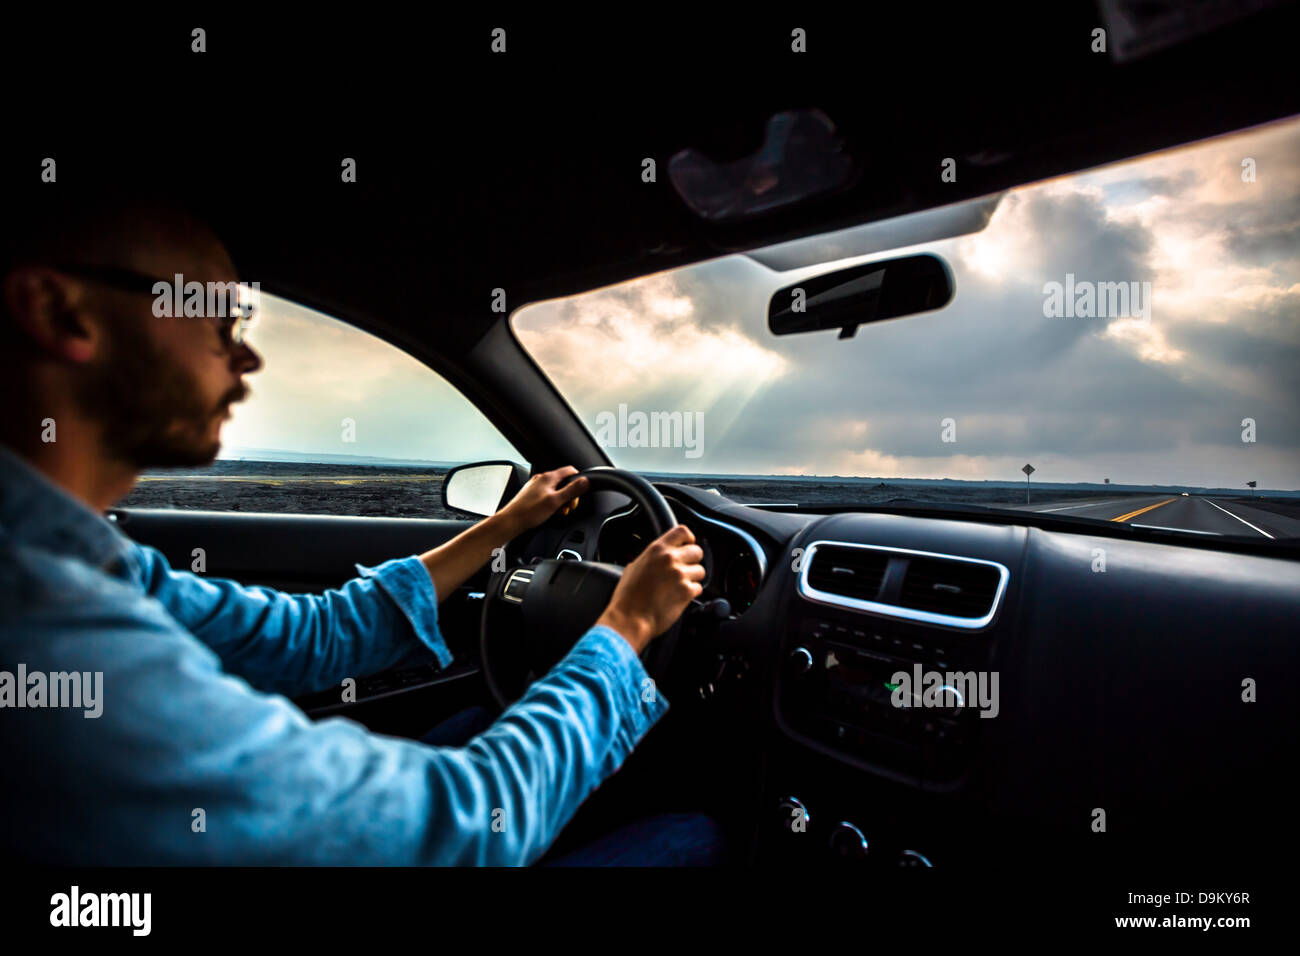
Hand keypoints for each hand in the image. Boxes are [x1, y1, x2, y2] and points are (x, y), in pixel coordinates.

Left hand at [498, 466, 588, 533]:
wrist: (511, 521)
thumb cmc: (529, 512)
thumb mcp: (556, 501)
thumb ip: (572, 490)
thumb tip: (585, 481)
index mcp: (548, 477)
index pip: (570, 471)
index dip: (579, 480)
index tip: (581, 491)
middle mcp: (541, 479)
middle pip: (564, 482)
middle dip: (570, 494)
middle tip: (569, 506)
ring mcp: (536, 487)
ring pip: (556, 490)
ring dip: (561, 500)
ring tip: (559, 511)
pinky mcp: (532, 495)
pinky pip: (548, 495)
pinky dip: (553, 503)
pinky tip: (550, 512)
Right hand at [595, 524, 704, 653]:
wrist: (629, 618)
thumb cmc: (627, 597)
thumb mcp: (634, 567)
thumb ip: (651, 557)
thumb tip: (659, 556)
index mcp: (657, 549)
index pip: (683, 531)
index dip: (689, 538)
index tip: (688, 545)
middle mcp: (670, 559)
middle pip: (697, 551)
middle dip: (693, 561)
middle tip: (684, 570)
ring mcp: (680, 575)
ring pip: (701, 571)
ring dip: (693, 578)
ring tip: (679, 586)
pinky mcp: (687, 592)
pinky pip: (699, 588)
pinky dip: (691, 593)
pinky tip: (678, 597)